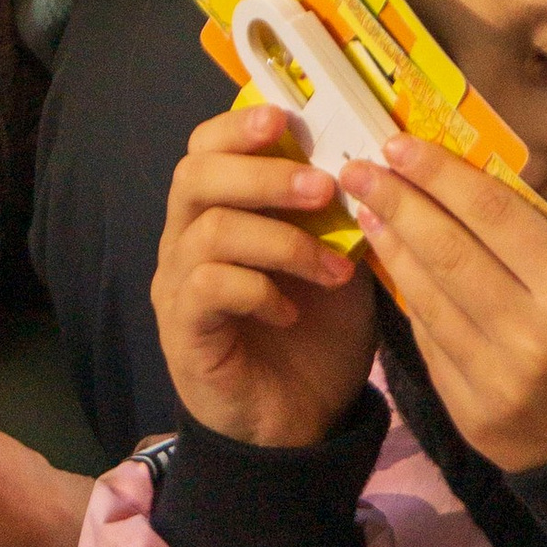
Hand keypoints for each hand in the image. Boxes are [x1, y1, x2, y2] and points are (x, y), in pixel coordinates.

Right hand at [153, 104, 377, 450]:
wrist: (299, 426)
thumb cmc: (315, 339)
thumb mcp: (339, 263)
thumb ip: (339, 217)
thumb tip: (368, 160)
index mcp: (220, 213)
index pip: (204, 147)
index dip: (238, 125)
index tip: (287, 119)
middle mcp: (186, 241)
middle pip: (194, 174)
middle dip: (262, 171)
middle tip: (322, 188)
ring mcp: (178, 286)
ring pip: (209, 229)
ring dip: (282, 239)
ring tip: (332, 267)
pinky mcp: (184, 330)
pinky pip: (208, 285)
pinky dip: (259, 288)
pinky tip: (291, 310)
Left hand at [342, 132, 546, 472]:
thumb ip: (533, 248)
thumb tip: (460, 192)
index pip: (493, 215)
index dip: (440, 174)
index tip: (401, 145)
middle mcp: (530, 333)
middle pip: (447, 250)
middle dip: (396, 201)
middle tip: (360, 167)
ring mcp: (494, 378)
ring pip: (425, 296)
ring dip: (390, 247)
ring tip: (368, 209)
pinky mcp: (468, 412)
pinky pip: (428, 342)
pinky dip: (408, 299)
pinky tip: (391, 267)